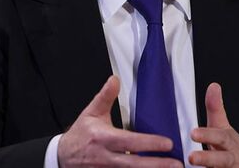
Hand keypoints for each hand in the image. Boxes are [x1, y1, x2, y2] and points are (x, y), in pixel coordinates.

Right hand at [58, 76, 183, 167]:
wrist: (62, 157)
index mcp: (103, 138)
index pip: (129, 142)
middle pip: (134, 164)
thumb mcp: (91, 113)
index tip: (167, 143)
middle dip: (157, 165)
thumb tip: (115, 79)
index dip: (149, 143)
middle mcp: (105, 157)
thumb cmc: (80, 134)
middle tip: (176, 164)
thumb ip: (105, 97)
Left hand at [189, 83, 238, 167]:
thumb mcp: (224, 127)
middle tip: (191, 158)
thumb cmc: (231, 147)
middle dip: (207, 159)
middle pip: (221, 161)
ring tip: (191, 166)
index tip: (193, 133)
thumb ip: (215, 109)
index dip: (207, 135)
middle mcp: (231, 159)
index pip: (219, 137)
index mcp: (228, 142)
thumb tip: (213, 86)